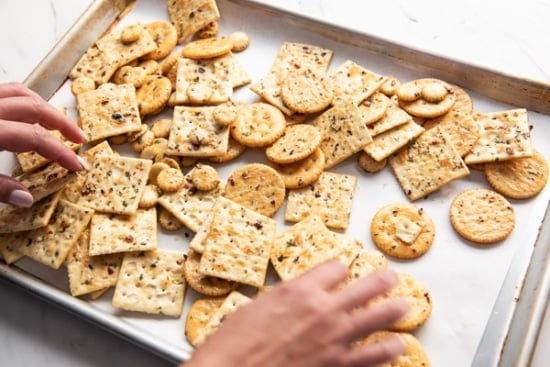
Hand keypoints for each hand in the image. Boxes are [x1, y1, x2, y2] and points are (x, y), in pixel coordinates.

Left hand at [0, 82, 87, 206]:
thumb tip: (26, 197)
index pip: (35, 138)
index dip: (60, 153)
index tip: (78, 166)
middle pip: (34, 107)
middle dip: (62, 123)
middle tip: (79, 139)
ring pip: (20, 92)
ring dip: (44, 107)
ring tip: (58, 123)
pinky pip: (4, 90)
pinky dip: (22, 99)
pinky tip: (26, 115)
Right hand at [185, 260, 407, 366]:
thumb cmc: (237, 342)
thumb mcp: (260, 306)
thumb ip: (288, 298)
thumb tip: (300, 297)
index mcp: (301, 290)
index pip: (335, 267)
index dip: (340, 267)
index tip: (342, 270)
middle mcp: (323, 309)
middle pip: (365, 286)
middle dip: (381, 279)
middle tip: (391, 277)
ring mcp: (335, 338)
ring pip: (378, 317)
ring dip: (394, 310)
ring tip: (404, 307)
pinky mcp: (338, 364)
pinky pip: (374, 356)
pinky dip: (388, 350)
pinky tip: (397, 346)